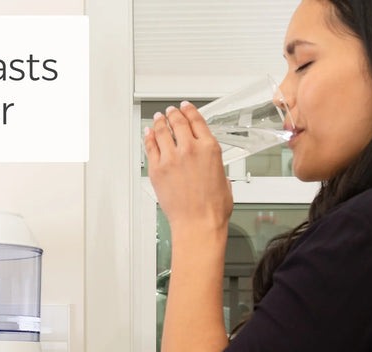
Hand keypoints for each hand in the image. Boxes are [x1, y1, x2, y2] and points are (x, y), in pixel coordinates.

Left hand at [144, 102, 232, 236]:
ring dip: (159, 123)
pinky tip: (147, 134)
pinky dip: (148, 138)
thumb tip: (210, 168)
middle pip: (178, 123)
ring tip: (157, 119)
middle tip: (170, 112)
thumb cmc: (212, 209)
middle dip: (173, 114)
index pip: (196, 121)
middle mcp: (189, 149)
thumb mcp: (224, 179)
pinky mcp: (157, 170)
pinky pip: (150, 148)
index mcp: (209, 148)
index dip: (189, 111)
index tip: (185, 107)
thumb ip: (214, 166)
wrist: (198, 223)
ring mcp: (170, 159)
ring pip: (161, 132)